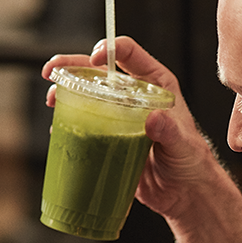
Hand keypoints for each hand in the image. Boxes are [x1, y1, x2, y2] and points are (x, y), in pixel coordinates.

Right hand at [41, 36, 227, 221]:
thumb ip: (170, 131)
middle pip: (99, 70)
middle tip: (52, 70)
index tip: (94, 58)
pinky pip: (84, 122)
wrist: (182, 193)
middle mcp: (134, 95)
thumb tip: (153, 117)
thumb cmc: (191, 164)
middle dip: (72, 65)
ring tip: (51, 98)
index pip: (130, 55)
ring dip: (65, 90)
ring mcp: (118, 115)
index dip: (110, 49)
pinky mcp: (107, 136)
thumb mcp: (183, 145)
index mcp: (156, 85)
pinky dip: (68, 120)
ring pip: (87, 93)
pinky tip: (58, 125)